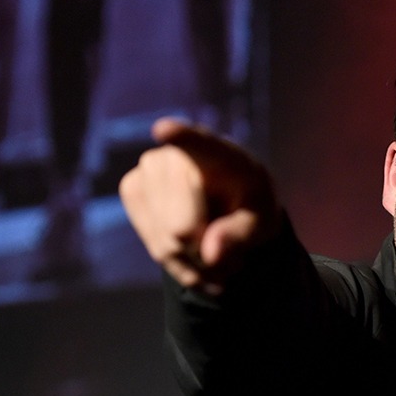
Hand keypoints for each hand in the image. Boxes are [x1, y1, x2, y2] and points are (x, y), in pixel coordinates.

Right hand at [118, 117, 278, 293]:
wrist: (229, 203)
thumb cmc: (250, 206)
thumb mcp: (262, 222)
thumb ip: (241, 234)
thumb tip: (210, 254)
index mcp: (220, 153)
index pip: (198, 144)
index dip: (180, 137)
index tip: (164, 130)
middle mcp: (177, 153)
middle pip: (182, 230)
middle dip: (207, 253)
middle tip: (230, 252)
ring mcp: (148, 167)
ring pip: (168, 246)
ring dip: (197, 263)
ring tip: (217, 252)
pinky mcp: (132, 188)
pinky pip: (157, 249)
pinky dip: (180, 264)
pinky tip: (195, 253)